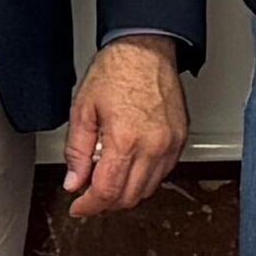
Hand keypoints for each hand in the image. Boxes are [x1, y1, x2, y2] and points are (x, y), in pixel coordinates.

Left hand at [59, 38, 188, 219]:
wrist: (146, 48)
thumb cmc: (117, 70)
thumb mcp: (83, 109)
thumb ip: (77, 151)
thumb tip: (74, 181)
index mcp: (125, 139)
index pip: (107, 192)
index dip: (89, 206)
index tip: (79, 206)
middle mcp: (153, 146)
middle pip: (129, 197)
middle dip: (106, 202)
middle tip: (90, 194)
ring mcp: (170, 144)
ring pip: (147, 189)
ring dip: (126, 192)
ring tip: (109, 176)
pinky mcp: (181, 139)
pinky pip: (163, 173)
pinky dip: (144, 177)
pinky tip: (130, 165)